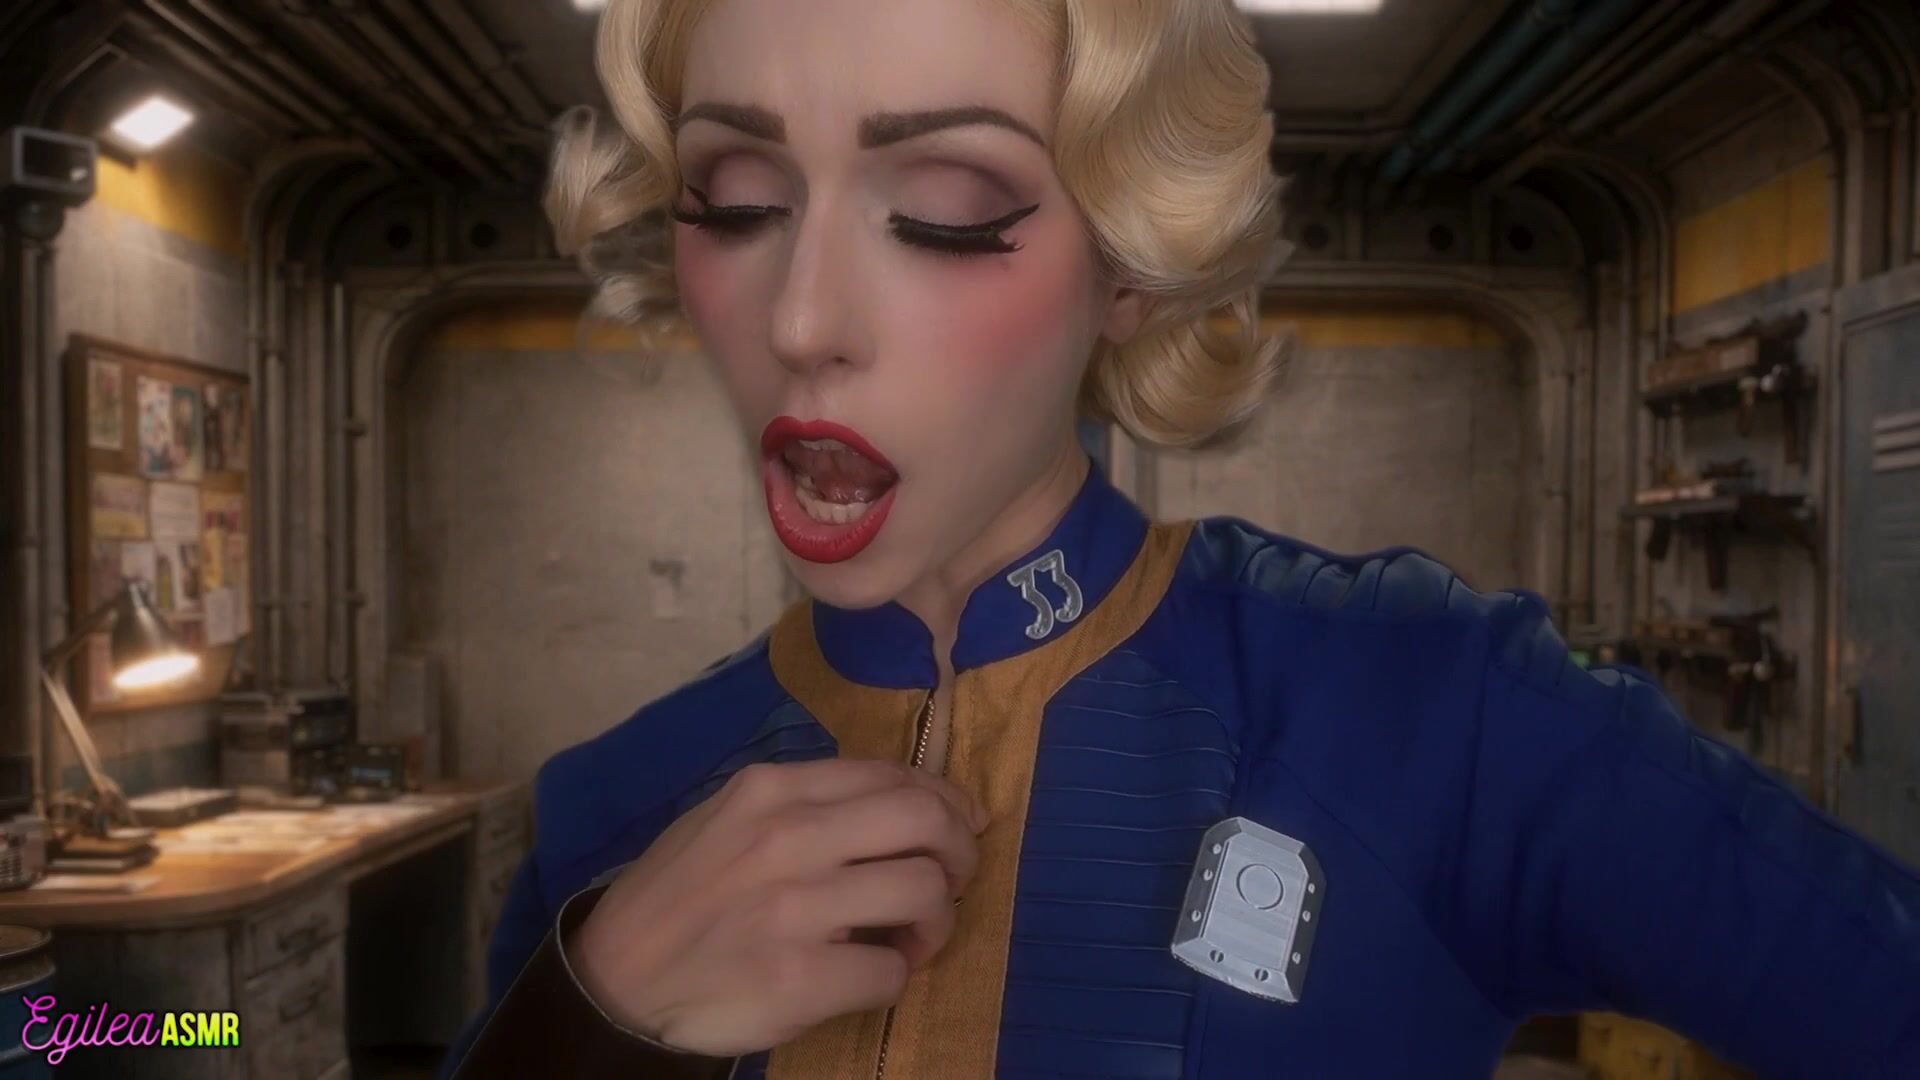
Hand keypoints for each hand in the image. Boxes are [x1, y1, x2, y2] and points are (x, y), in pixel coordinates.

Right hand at [565, 758, 988, 1055]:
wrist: (615, 981)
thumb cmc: (680, 896)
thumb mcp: (728, 819)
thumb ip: (807, 803)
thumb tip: (905, 804)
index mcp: (772, 789)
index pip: (893, 776)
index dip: (945, 801)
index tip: (963, 824)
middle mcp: (787, 836)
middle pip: (925, 822)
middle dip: (961, 851)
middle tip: (955, 880)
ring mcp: (794, 907)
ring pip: (925, 892)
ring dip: (937, 920)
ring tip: (913, 937)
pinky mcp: (799, 976)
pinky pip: (891, 970)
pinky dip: (896, 975)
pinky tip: (872, 974)